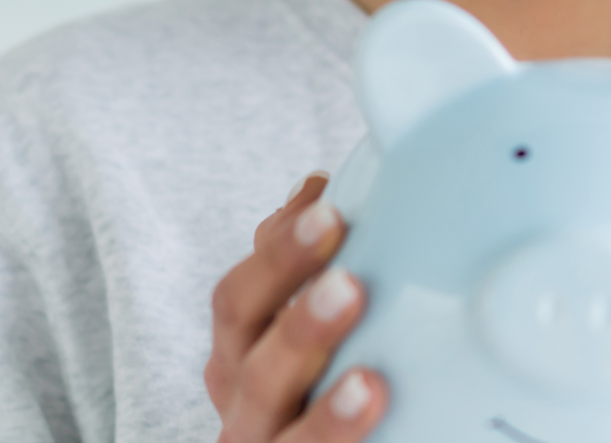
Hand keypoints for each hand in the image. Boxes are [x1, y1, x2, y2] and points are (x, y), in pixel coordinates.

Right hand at [206, 173, 387, 442]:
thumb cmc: (320, 415)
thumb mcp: (312, 348)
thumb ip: (316, 279)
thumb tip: (321, 190)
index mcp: (242, 358)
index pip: (241, 294)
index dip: (276, 246)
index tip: (324, 198)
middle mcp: (241, 402)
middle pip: (242, 327)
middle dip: (283, 269)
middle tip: (333, 224)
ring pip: (265, 395)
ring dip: (304, 338)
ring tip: (347, 293)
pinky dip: (332, 426)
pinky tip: (369, 392)